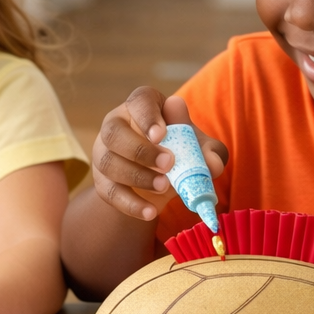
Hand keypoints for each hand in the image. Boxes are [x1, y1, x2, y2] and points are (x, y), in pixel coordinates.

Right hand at [90, 89, 226, 221]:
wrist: (158, 180)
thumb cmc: (179, 150)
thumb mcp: (198, 147)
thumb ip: (209, 152)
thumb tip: (212, 162)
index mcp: (142, 106)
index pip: (139, 101)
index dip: (147, 116)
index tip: (161, 134)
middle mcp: (117, 124)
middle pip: (114, 132)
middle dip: (140, 150)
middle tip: (168, 164)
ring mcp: (104, 152)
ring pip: (108, 163)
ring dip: (137, 177)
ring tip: (164, 187)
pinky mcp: (101, 180)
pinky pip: (109, 192)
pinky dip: (131, 204)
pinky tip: (150, 212)